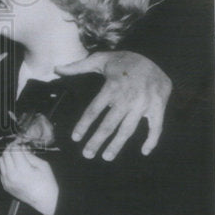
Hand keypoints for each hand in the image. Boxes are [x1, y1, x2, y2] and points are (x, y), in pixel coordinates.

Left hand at [0, 141, 58, 214]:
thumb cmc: (47, 183)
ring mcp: (6, 182)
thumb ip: (29, 154)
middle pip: (5, 154)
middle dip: (11, 148)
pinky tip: (15, 167)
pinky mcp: (5, 186)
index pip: (13, 150)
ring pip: (1, 161)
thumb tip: (21, 146)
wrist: (46, 201)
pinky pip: (1, 171)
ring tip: (16, 157)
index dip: (17, 143)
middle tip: (18, 148)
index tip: (21, 142)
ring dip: (7, 157)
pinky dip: (6, 166)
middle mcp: (11, 175)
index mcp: (21, 169)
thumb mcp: (42, 165)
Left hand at [56, 50, 171, 159]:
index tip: (75, 138)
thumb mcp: (100, 59)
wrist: (156, 57)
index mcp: (111, 87)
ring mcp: (143, 103)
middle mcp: (126, 97)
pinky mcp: (158, 106)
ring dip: (117, 145)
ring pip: (128, 129)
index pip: (93, 110)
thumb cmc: (124, 61)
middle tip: (87, 155)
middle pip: (108, 124)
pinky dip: (152, 140)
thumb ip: (78, 66)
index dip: (83, 125)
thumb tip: (56, 69)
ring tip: (106, 157)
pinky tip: (144, 151)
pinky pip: (156, 127)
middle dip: (97, 141)